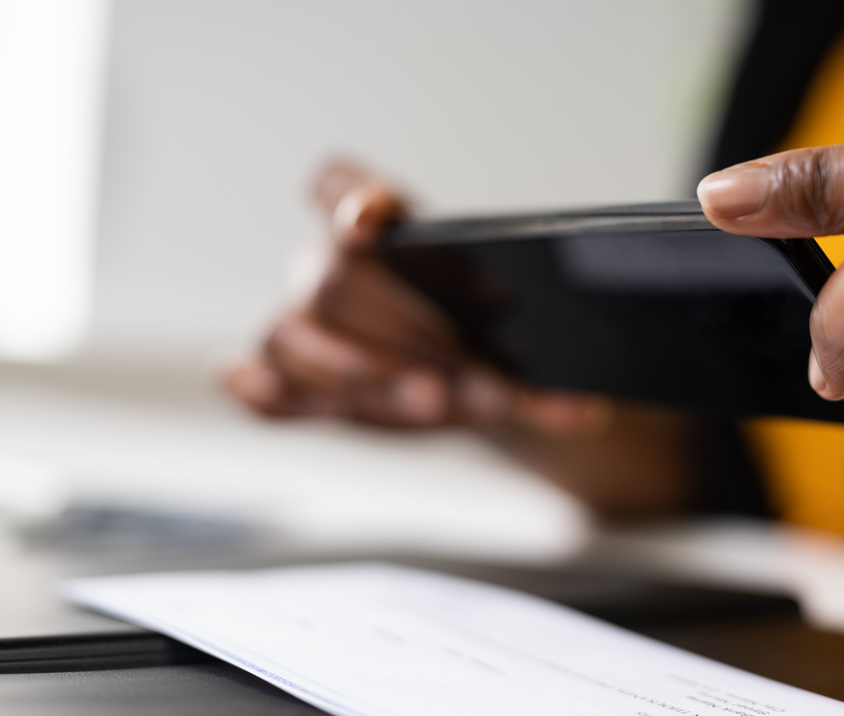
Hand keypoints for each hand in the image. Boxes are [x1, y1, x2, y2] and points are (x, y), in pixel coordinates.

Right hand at [225, 162, 692, 517]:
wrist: (485, 388)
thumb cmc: (493, 336)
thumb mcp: (524, 325)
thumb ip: (540, 341)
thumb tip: (585, 378)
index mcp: (378, 227)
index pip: (336, 185)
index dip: (348, 198)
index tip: (374, 221)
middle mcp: (326, 269)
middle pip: (331, 280)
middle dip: (401, 330)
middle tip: (460, 375)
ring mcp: (305, 330)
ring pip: (293, 337)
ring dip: (364, 376)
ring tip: (432, 403)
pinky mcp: (296, 389)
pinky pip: (258, 388)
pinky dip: (264, 395)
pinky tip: (295, 403)